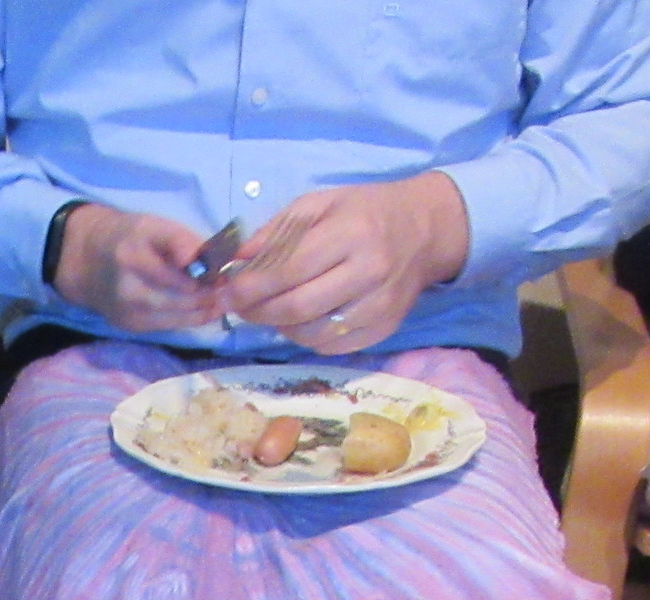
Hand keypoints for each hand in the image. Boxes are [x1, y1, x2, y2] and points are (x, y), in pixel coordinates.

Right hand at [52, 202, 220, 335]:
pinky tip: (202, 312)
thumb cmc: (129, 238)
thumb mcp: (154, 226)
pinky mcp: (128, 325)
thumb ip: (184, 240)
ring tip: (220, 303)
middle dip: (209, 295)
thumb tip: (217, 258)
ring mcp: (126, 309)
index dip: (207, 273)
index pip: (181, 266)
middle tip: (228, 291)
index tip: (224, 272)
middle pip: (181, 296)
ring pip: (176, 315)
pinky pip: (167, 326)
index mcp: (134, 253)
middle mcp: (127, 284)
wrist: (89, 261)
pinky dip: (188, 319)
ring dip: (203, 311)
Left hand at [216, 174, 470, 351]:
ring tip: (269, 309)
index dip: (252, 286)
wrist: (424, 231)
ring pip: (312, 333)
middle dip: (258, 311)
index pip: (290, 270)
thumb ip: (275, 232)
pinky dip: (305, 337)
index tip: (226, 292)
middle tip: (239, 306)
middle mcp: (370, 272)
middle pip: (298, 307)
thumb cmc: (363, 213)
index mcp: (352, 233)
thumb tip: (234, 262)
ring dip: (279, 326)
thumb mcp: (319, 204)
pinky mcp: (383, 329)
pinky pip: (331, 345)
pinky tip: (300, 319)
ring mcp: (379, 306)